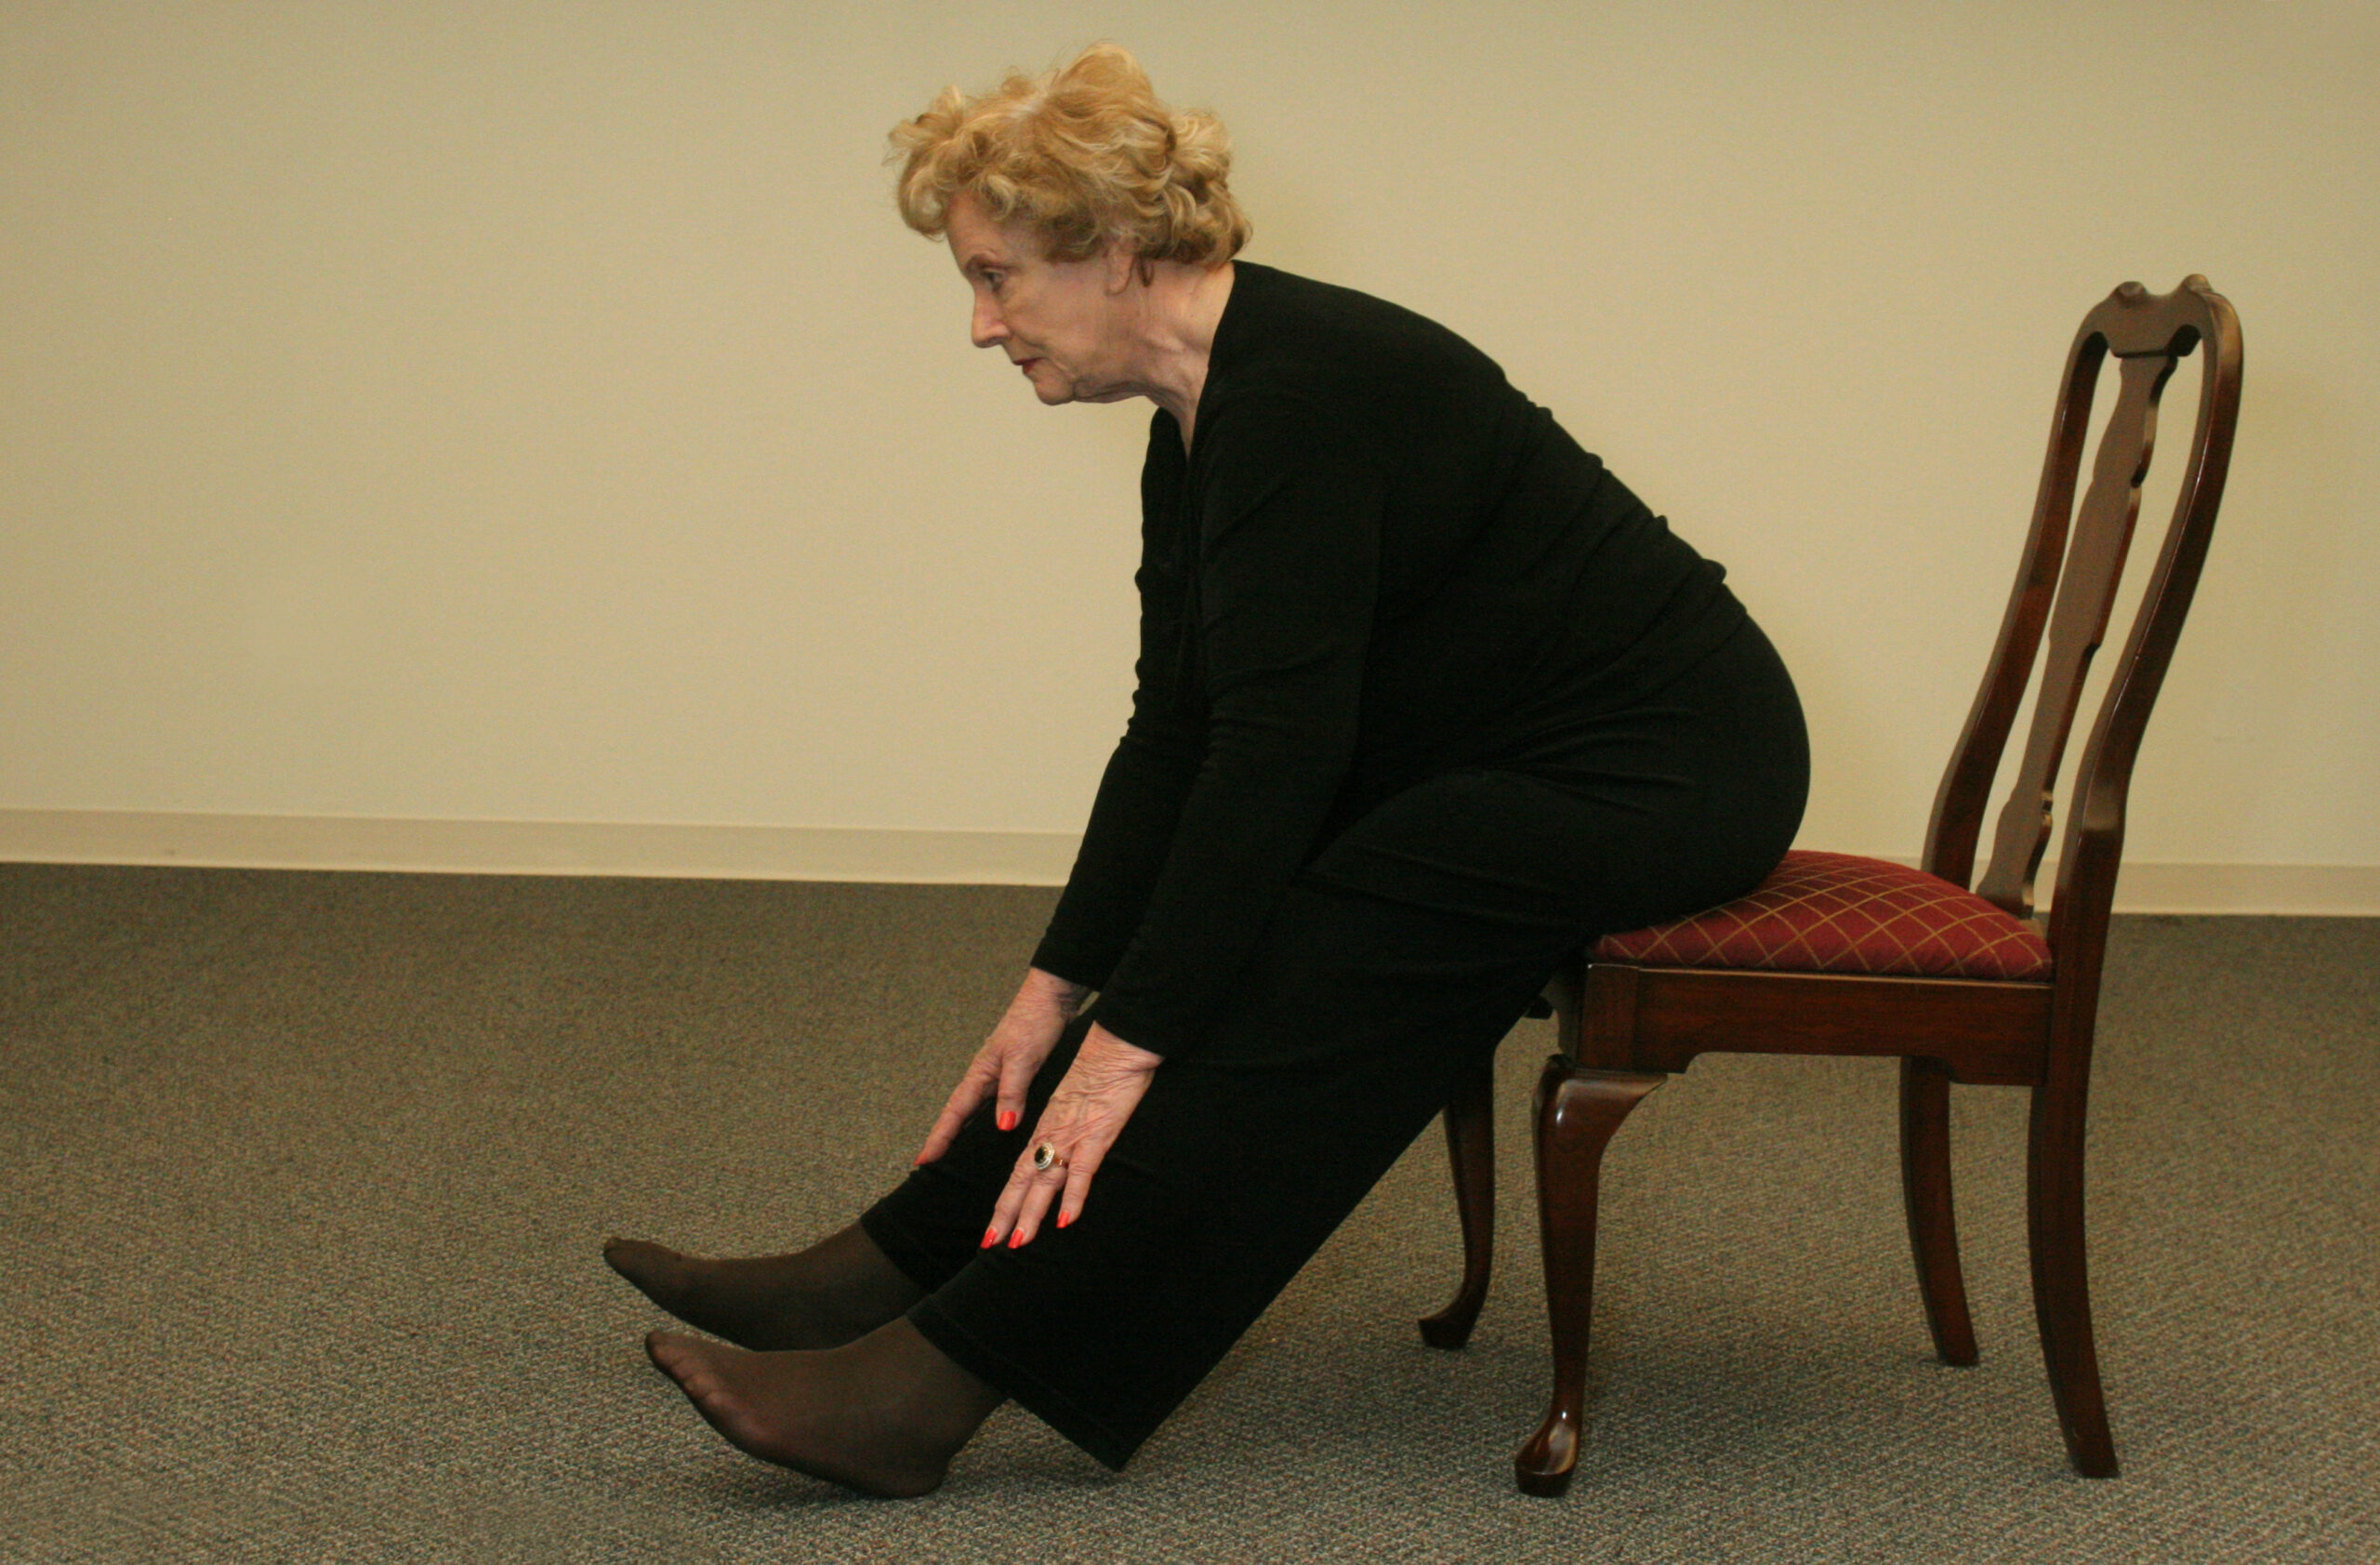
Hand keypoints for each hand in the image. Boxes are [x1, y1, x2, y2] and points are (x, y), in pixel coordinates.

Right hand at [914, 969, 1086, 1166]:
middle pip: (958, 1114)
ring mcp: (997, 1075)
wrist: (1051, 998)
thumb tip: (1002, 1127)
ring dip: (960, 1130)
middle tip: (929, 1163)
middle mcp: (984, 1076)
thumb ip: (1012, 1092)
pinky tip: (989, 1128)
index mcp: (981, 1073)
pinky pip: (992, 1103)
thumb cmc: (1034, 1022)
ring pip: (973, 1109)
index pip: (955, 1112)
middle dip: (943, 1138)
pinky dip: (983, 1119)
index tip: (923, 1160)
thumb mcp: (1024, 1060)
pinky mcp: (1013, 1073)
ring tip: (950, 1153)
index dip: (939, 1136)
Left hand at [984, 1023, 1160, 1248]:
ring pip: (1046, 1182)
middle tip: (991, 1244)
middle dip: (1006, 1215)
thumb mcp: (1075, 1105)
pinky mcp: (1097, 1134)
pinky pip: (1082, 1172)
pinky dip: (1073, 1197)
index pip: (1019, 1172)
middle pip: (1023, 1182)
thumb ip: (1066, 1130)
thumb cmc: (1100, 1073)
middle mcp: (1052, 1136)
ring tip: (1018, 1241)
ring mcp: (1073, 1137)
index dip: (1005, 1202)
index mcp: (1045, 1130)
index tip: (993, 1229)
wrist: (1116, 1046)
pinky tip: (1065, 1220)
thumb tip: (1061, 1155)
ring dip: (1031, 1214)